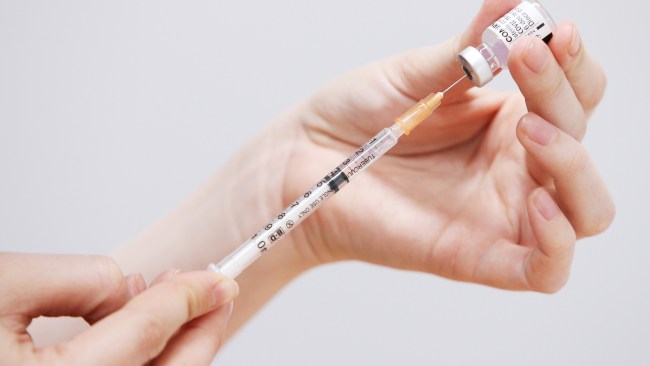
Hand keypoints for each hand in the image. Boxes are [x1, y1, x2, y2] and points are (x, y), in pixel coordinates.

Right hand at [0, 252, 237, 364]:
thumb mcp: (1, 284)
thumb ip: (79, 280)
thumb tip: (131, 289)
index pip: (143, 335)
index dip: (188, 298)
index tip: (217, 275)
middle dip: (198, 334)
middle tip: (217, 293)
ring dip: (169, 347)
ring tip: (173, 300)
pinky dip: (139, 363)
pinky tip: (133, 330)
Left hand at [270, 0, 613, 291]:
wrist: (304, 161)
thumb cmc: (355, 118)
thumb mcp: (417, 74)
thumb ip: (470, 46)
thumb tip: (515, 0)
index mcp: (503, 121)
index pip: (573, 95)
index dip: (574, 64)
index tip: (550, 32)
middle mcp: (511, 167)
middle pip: (580, 142)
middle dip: (565, 97)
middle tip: (524, 61)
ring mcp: (499, 214)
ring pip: (587, 210)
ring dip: (574, 165)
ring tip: (528, 127)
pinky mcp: (477, 258)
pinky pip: (546, 269)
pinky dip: (559, 241)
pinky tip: (537, 203)